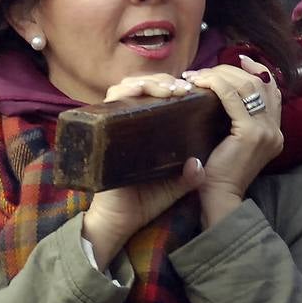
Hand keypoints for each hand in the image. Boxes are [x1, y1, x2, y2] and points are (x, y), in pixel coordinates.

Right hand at [83, 74, 207, 267]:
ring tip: (170, 90)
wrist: (121, 221)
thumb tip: (200, 165)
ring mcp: (115, 124)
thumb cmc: (146, 200)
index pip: (159, 96)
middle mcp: (130, 122)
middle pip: (144, 85)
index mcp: (149, 130)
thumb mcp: (176, 184)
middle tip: (184, 88)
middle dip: (165, 81)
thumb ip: (190, 175)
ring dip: (148, 83)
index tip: (195, 91)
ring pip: (127, 86)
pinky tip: (139, 90)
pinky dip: (124, 90)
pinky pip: (110, 100)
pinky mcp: (102, 129)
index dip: (176, 88)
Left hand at [184, 56, 284, 225]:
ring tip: (197, 75)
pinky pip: (232, 97)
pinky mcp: (250, 133)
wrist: (220, 199)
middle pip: (259, 82)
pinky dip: (215, 84)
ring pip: (246, 85)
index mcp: (275, 132)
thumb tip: (224, 92)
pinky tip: (199, 82)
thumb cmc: (219, 174)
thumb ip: (238, 122)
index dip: (257, 69)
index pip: (272, 89)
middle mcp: (276, 129)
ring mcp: (266, 131)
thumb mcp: (235, 143)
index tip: (238, 60)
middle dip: (230, 70)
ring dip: (220, 74)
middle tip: (205, 71)